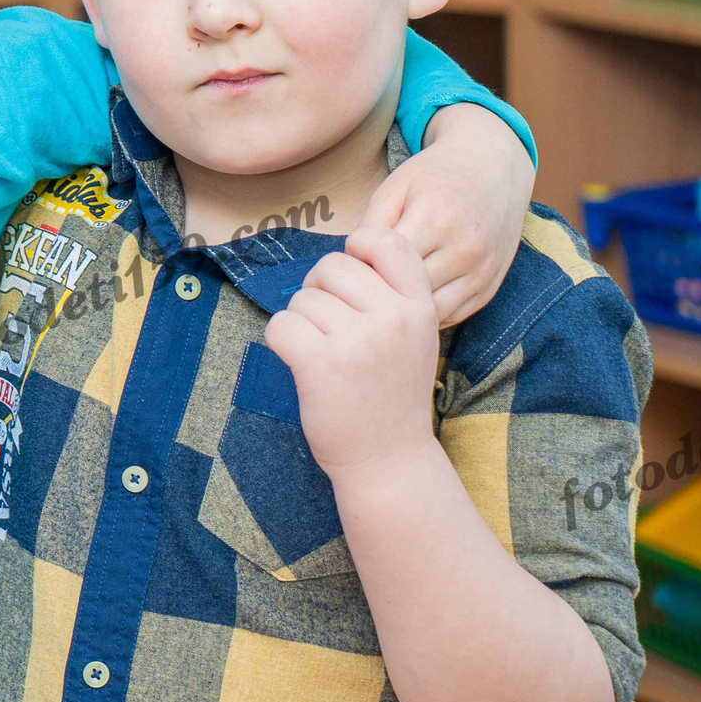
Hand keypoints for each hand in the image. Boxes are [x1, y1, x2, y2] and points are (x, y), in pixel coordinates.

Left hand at [263, 225, 441, 480]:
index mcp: (419, 306)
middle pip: (332, 265)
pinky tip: (301, 363)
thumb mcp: (413, 337)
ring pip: (303, 297)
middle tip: (330, 329)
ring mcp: (358, 340)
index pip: (385, 240)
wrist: (389, 461)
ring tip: (324, 355)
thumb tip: (342, 253)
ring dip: (302, 322)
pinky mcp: (320, 363)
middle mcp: (393, 317)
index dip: (357, 249)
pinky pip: (280, 324)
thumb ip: (389, 294)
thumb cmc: (390, 394)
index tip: (350, 280)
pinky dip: (281, 342)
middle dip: (319, 290)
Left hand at [363, 102, 532, 325]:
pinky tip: (412, 297)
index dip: (363, 266)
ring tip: (389, 291)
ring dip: (404, 309)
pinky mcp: (488, 289)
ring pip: (428, 313)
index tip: (356, 260)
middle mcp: (464, 250)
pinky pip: (449, 317)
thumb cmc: (435, 176)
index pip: (384, 263)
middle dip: (382, 291)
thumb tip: (351, 269)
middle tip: (368, 281)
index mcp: (435, 220)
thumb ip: (370, 227)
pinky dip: (426, 314)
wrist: (493, 168)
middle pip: (405, 293)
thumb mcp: (394, 188)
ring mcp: (480, 273)